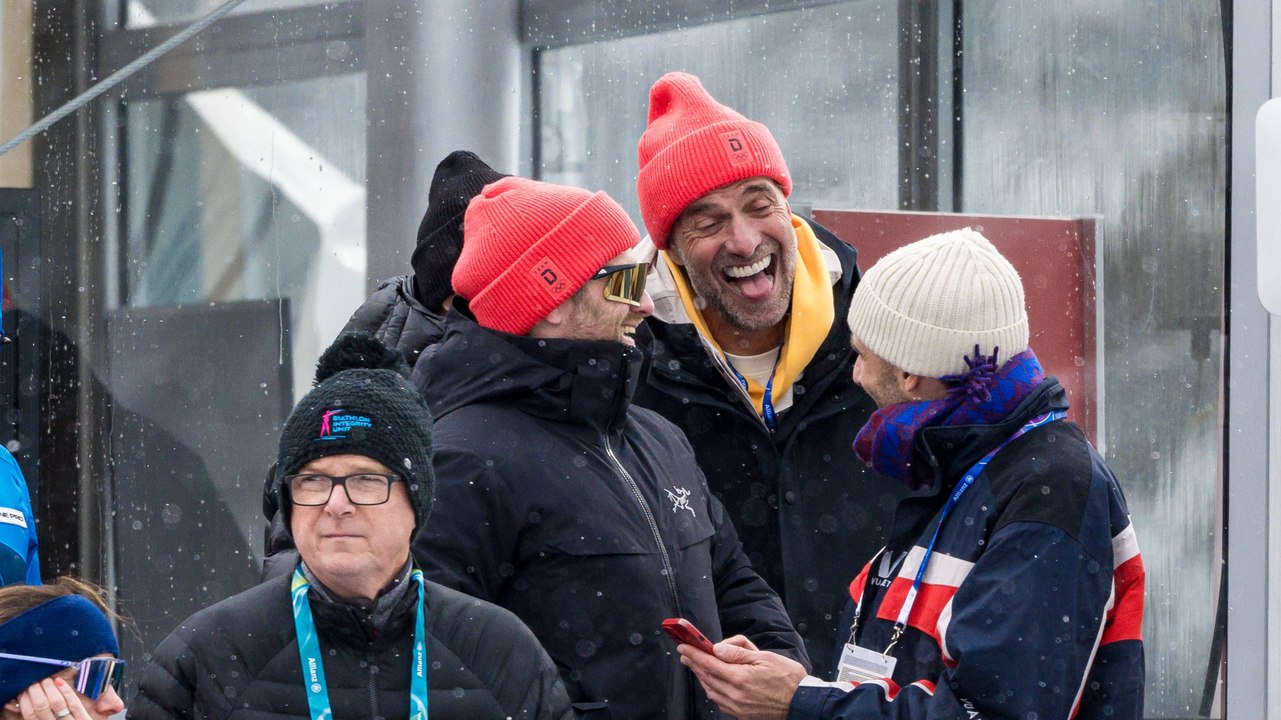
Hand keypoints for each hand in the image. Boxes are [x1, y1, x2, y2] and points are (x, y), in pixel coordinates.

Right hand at [18, 678, 93, 719]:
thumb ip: (36, 714)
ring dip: (49, 688)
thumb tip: (15, 702)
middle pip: (41, 706)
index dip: (25, 699)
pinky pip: (74, 704)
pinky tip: (59, 681)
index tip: (24, 687)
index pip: (29, 713)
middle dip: (36, 690)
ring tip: (45, 679)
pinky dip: (66, 691)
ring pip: (57, 703)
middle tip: (35, 679)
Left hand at [678, 635, 806, 719]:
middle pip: (707, 677)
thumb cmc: (788, 678)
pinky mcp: (742, 716)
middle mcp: (735, 695)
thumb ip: (738, 652)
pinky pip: (720, 702)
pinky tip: (713, 684)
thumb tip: (717, 648)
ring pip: (711, 691)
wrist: (802, 704)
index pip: (709, 663)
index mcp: (739, 677)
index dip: (694, 654)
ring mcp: (737, 708)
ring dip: (702, 677)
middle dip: (694, 664)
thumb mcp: (765, 657)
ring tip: (697, 666)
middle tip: (685, 654)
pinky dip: (713, 691)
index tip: (684, 647)